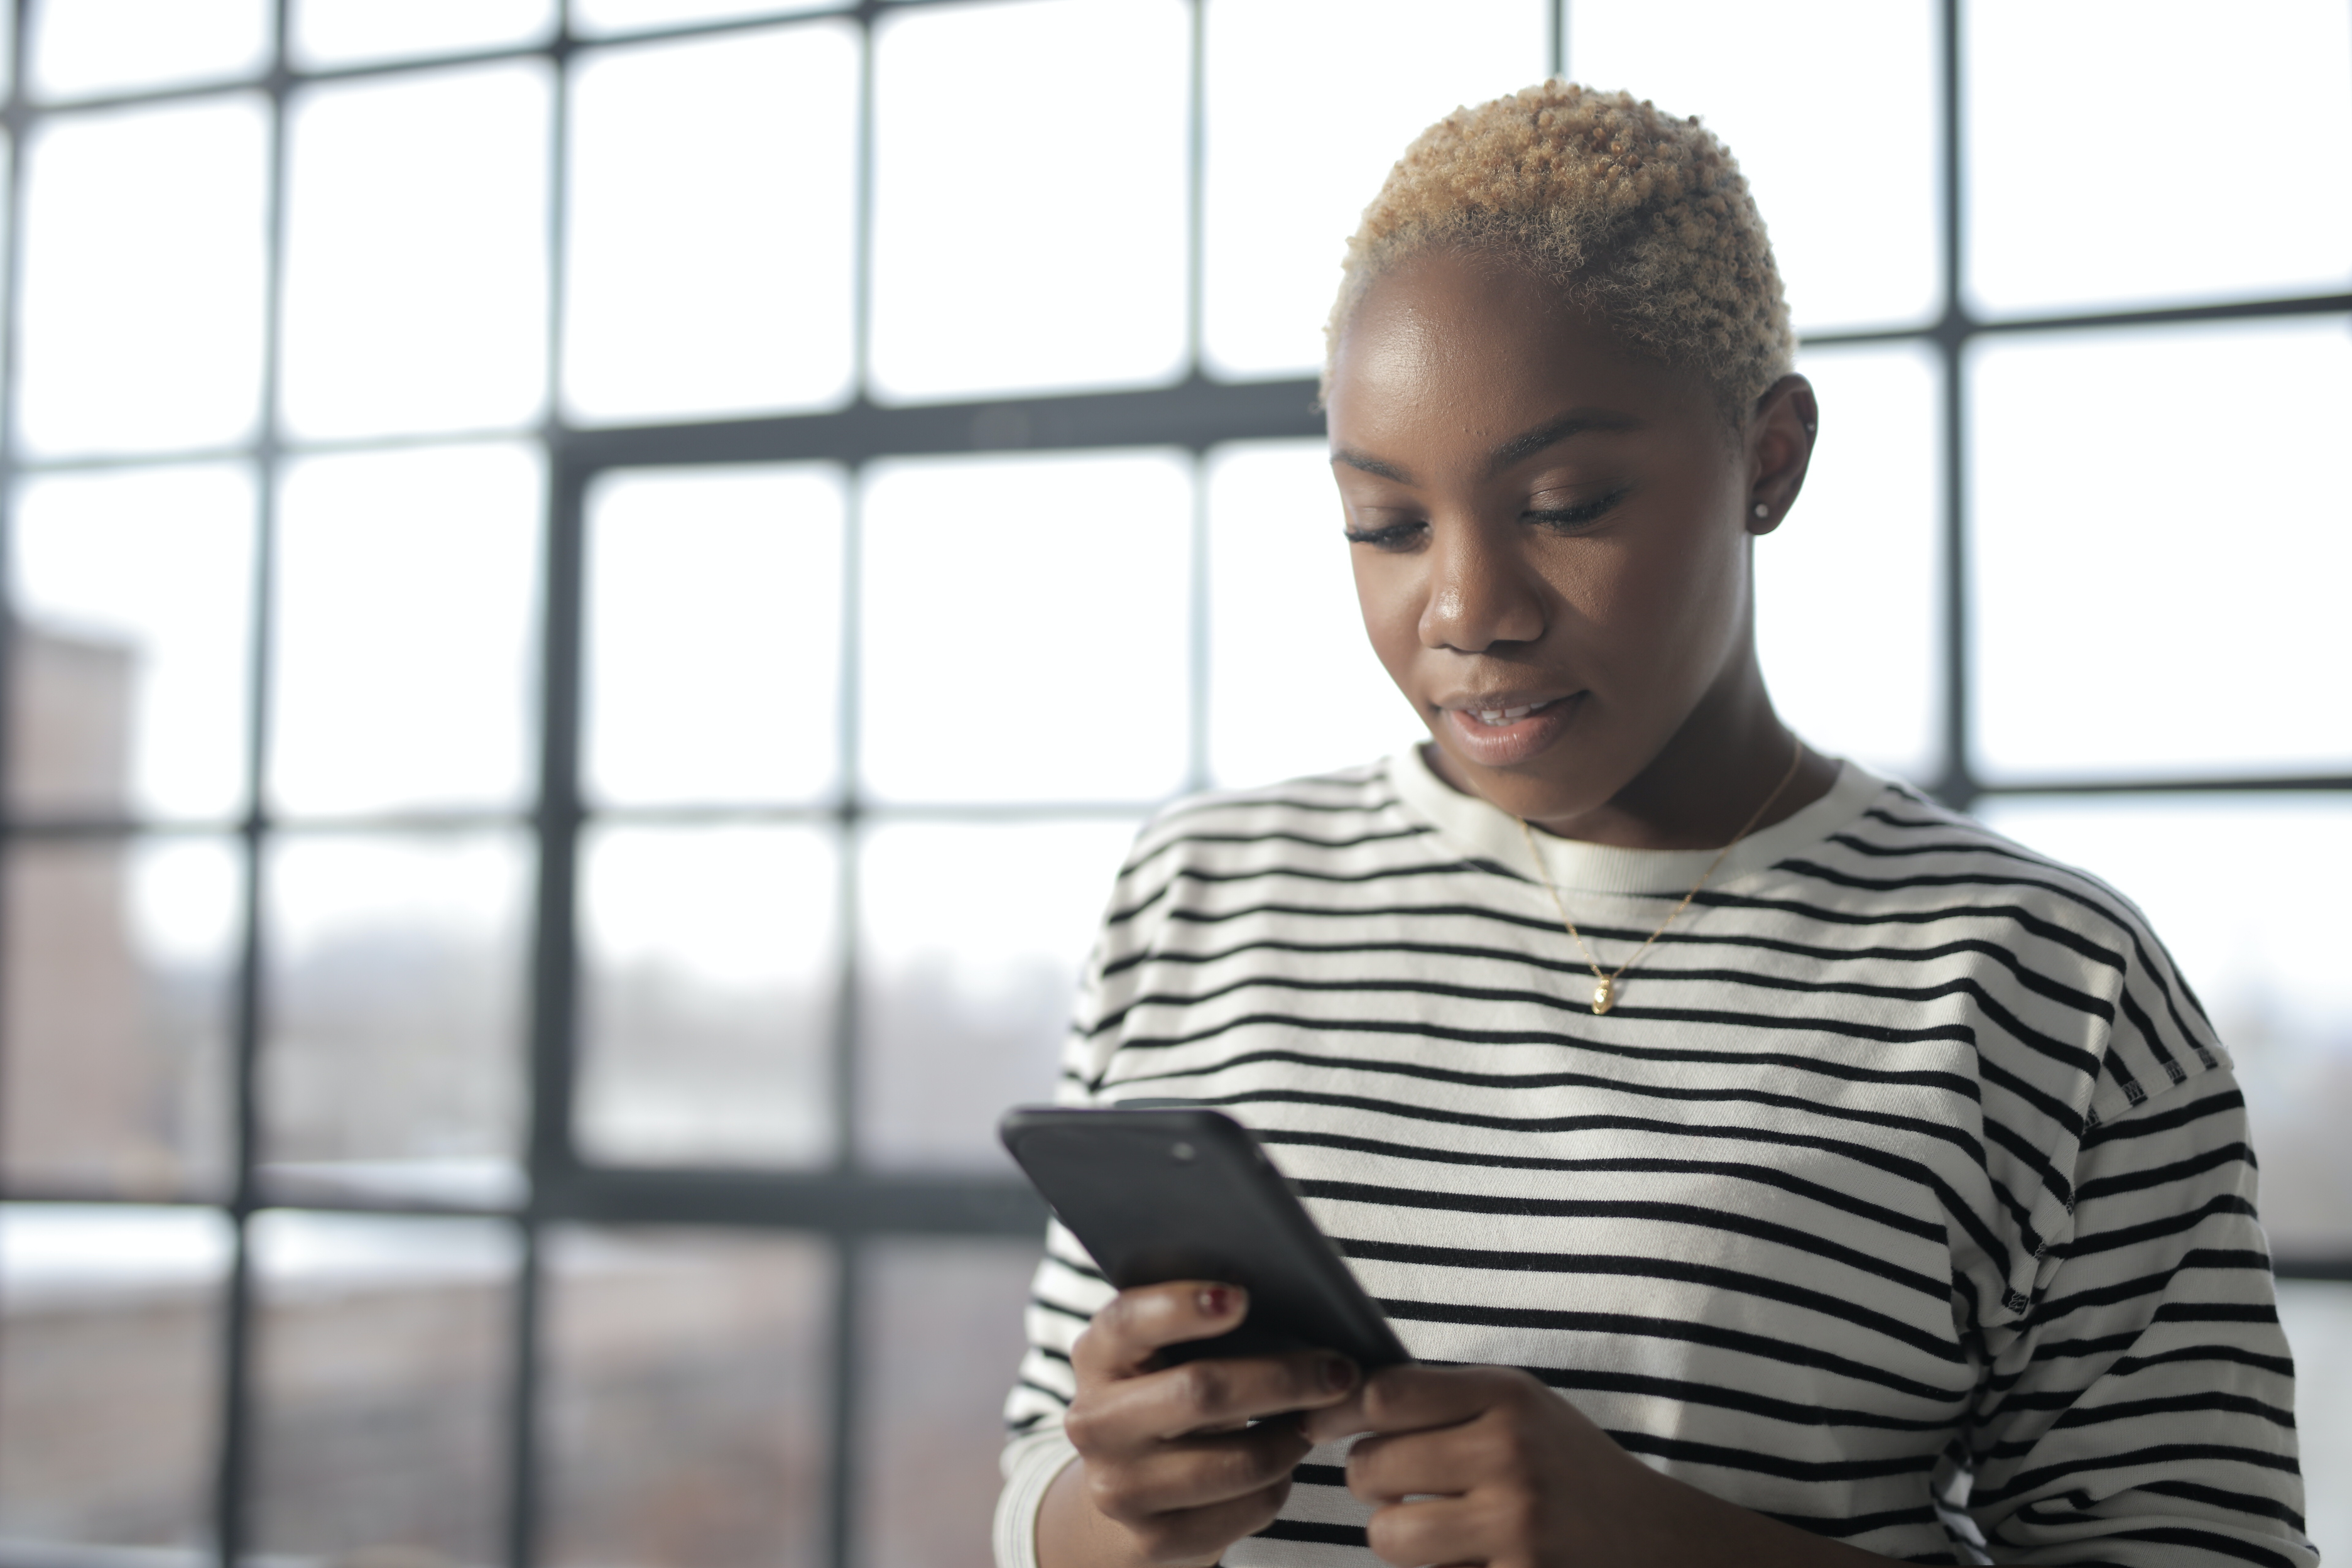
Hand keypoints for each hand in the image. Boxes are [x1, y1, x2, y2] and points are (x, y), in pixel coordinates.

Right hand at [1040, 1282, 1360, 1567]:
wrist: (1132, 1486)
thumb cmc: (1171, 1393)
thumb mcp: (1169, 1352)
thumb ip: (1207, 1322)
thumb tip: (1297, 1304)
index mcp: (1096, 1356)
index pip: (1127, 1321)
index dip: (1181, 1306)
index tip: (1241, 1297)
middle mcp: (1094, 1423)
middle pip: (1201, 1392)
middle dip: (1284, 1378)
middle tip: (1340, 1370)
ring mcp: (1119, 1489)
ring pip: (1238, 1461)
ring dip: (1292, 1438)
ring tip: (1315, 1419)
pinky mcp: (1154, 1540)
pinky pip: (1248, 1509)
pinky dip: (1281, 1484)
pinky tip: (1283, 1462)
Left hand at [1303, 1363, 1666, 1567]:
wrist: (1657, 1542)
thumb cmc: (1568, 1467)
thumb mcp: (1520, 1408)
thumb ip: (1443, 1399)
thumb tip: (1342, 1400)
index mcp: (1508, 1398)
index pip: (1385, 1395)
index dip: (1339, 1412)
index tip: (1323, 1424)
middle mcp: (1510, 1457)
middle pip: (1372, 1467)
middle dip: (1368, 1481)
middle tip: (1390, 1484)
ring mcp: (1516, 1528)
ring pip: (1387, 1536)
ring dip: (1392, 1536)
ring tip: (1425, 1527)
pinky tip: (1466, 1558)